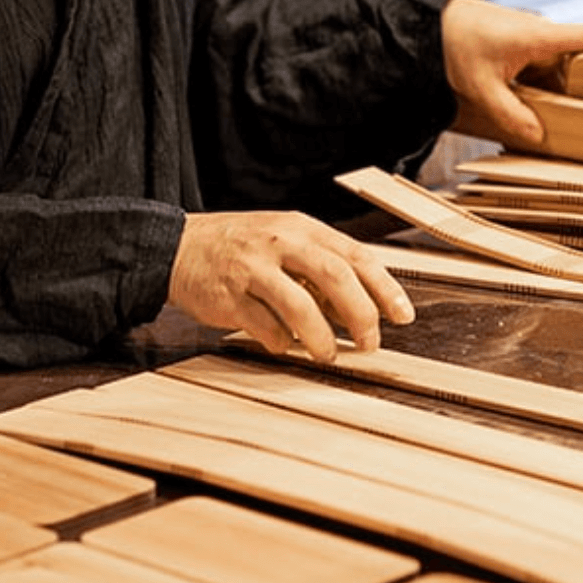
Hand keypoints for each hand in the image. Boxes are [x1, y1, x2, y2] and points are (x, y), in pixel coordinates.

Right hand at [168, 211, 414, 360]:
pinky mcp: (229, 296)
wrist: (179, 248)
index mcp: (301, 228)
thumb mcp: (285, 242)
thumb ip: (322, 268)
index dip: (385, 288)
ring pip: (300, 305)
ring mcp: (253, 269)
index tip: (403, 316)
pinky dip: (282, 342)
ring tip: (327, 354)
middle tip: (370, 344)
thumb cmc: (241, 248)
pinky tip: (284, 345)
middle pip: (335, 277)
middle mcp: (280, 243)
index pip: (355, 256)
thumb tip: (362, 309)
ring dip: (322, 338)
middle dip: (361, 315)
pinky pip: (265, 327)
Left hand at [441, 0, 582, 149]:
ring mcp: (530, 38)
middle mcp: (540, 32)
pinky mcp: (518, 45)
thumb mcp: (481, 87)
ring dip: (572, 83)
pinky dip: (550, 84)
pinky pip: (544, 66)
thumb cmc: (454, 46)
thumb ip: (511, 113)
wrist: (427, 25)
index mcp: (538, 36)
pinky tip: (548, 104)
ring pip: (562, 64)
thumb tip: (539, 135)